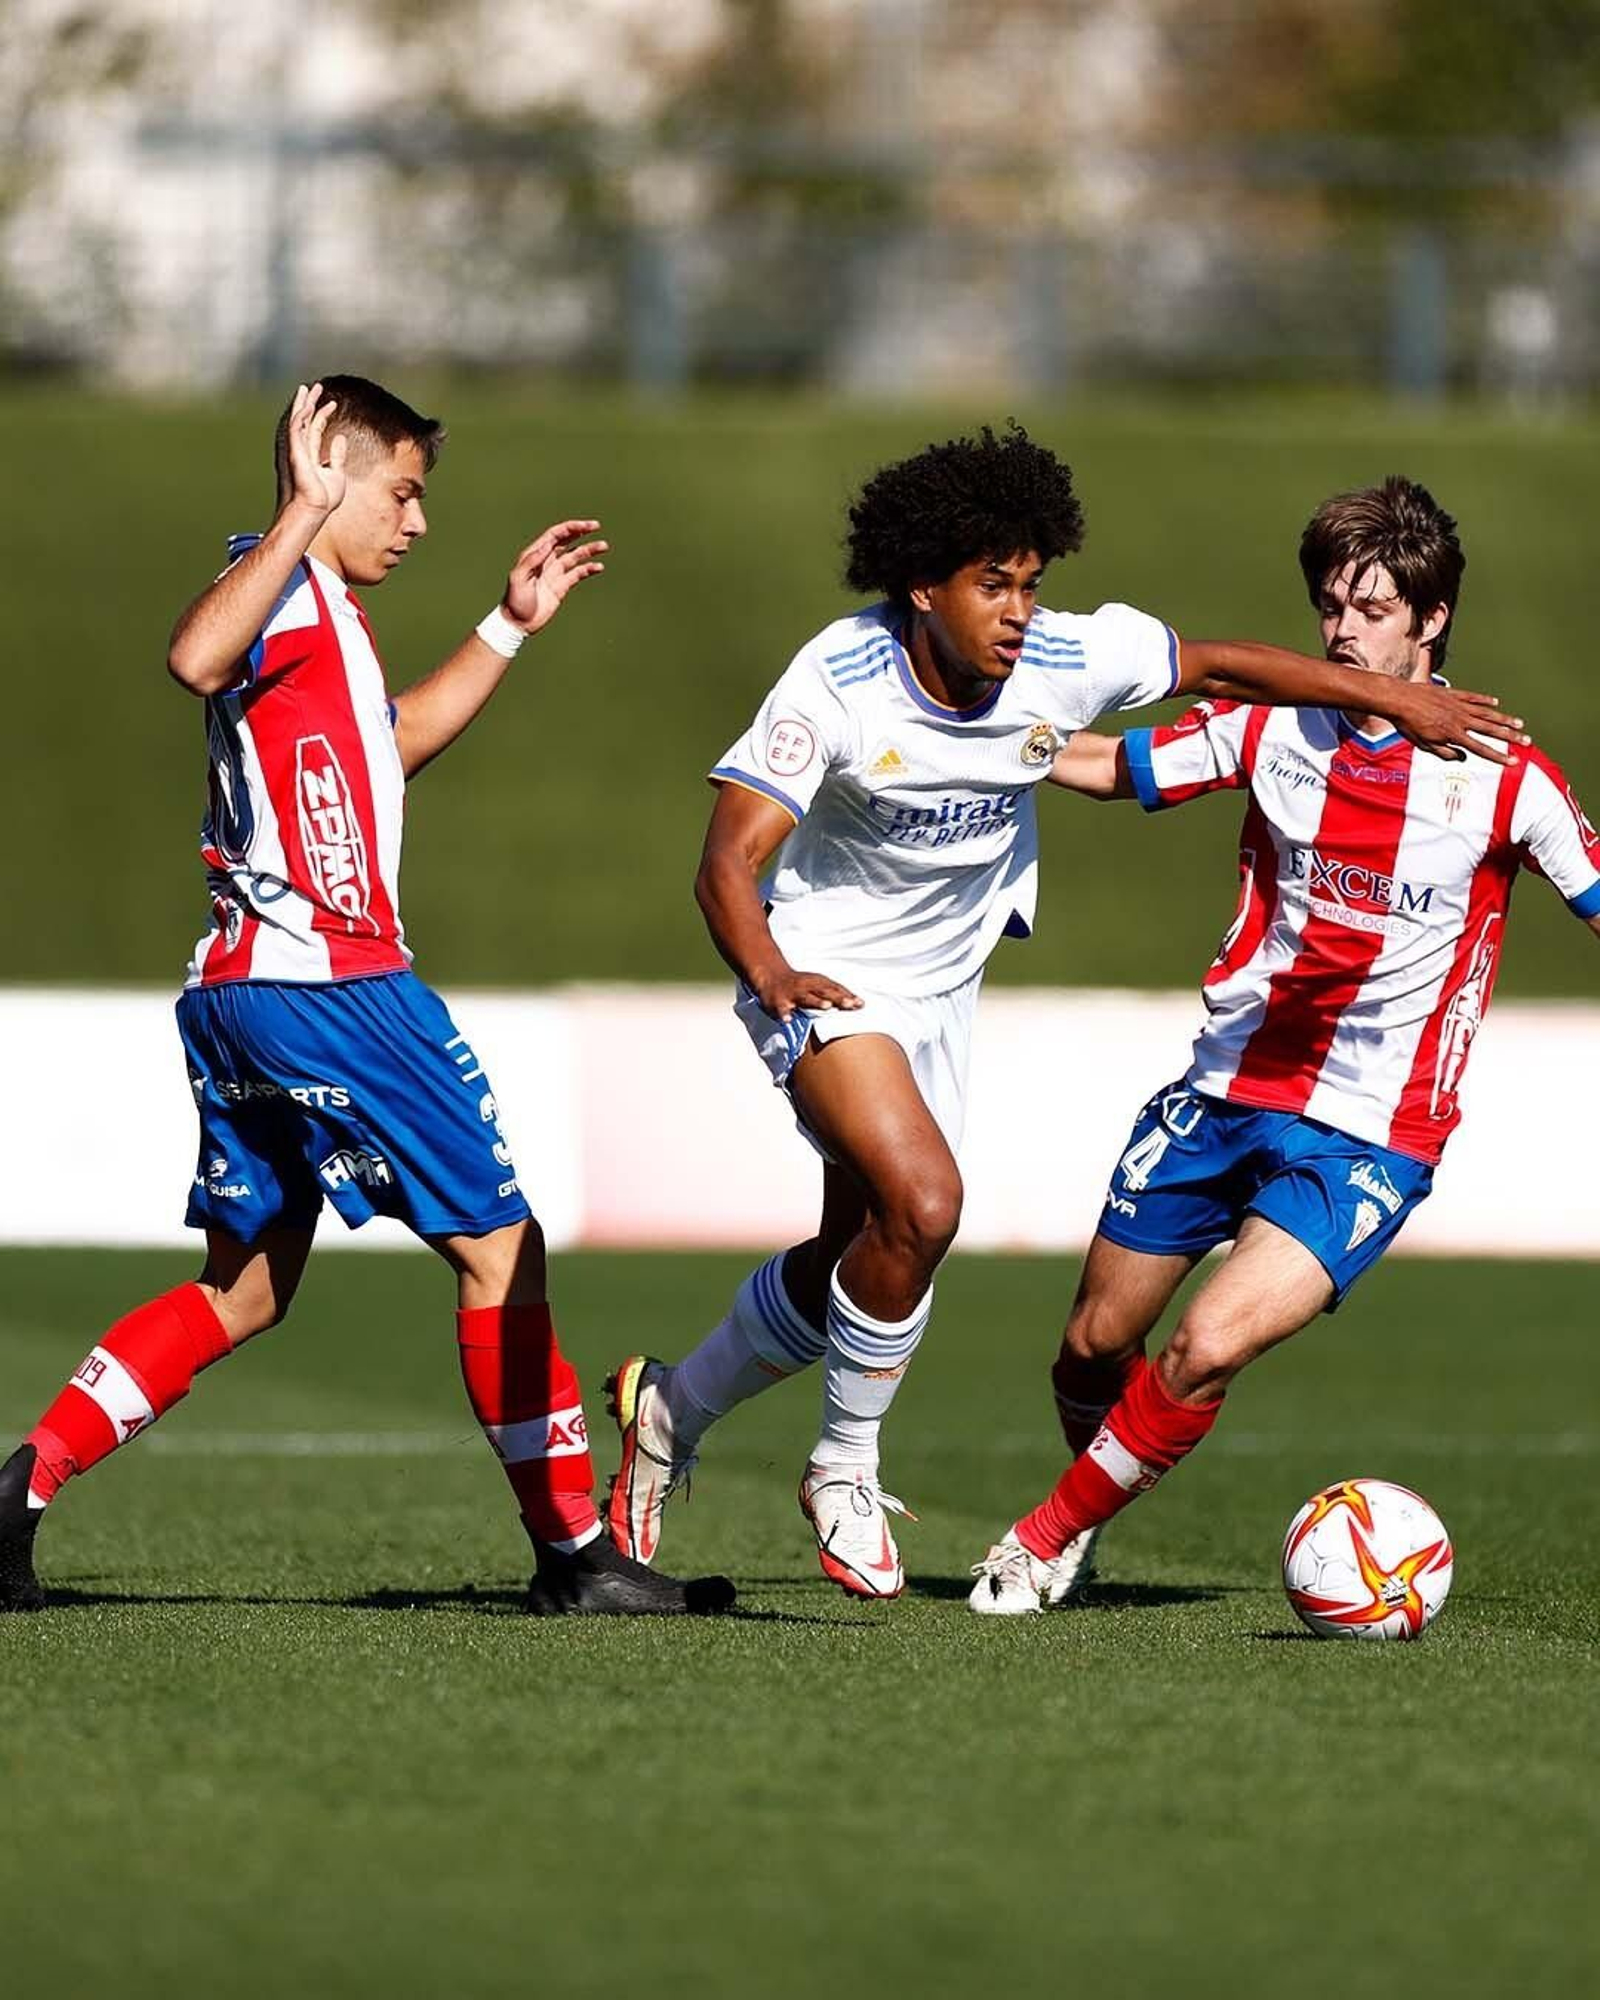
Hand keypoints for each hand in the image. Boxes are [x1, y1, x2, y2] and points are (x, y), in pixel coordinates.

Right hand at [282, 382, 346, 517]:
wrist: (316, 508)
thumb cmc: (325, 497)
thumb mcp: (337, 474)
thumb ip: (337, 456)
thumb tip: (340, 438)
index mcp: (312, 454)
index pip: (316, 429)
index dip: (324, 414)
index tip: (333, 403)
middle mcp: (303, 450)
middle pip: (304, 420)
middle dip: (309, 403)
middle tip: (314, 387)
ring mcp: (297, 450)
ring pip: (298, 421)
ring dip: (304, 404)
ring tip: (310, 388)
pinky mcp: (295, 452)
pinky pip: (296, 429)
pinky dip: (301, 416)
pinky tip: (307, 405)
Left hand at [502, 520, 607, 635]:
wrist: (519, 623)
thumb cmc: (514, 600)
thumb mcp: (518, 578)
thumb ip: (532, 561)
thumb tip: (547, 545)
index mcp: (535, 554)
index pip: (555, 535)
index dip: (570, 528)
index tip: (585, 526)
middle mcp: (546, 560)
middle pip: (567, 541)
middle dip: (581, 532)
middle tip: (596, 526)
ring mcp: (555, 573)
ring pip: (575, 556)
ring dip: (589, 550)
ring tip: (604, 546)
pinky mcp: (562, 586)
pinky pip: (578, 574)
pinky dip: (588, 569)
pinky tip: (599, 567)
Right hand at [753, 966, 863, 1022]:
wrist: (770, 975)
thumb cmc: (801, 984)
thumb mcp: (819, 986)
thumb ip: (838, 995)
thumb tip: (861, 1004)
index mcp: (818, 983)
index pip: (836, 989)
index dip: (848, 996)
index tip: (861, 1004)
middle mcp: (807, 986)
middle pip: (825, 992)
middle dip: (838, 998)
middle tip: (850, 1005)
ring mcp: (793, 994)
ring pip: (806, 997)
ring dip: (816, 1001)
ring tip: (827, 1006)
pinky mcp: (778, 1002)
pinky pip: (781, 1009)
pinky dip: (784, 1014)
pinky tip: (788, 1020)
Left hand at [1382, 681, 1528, 764]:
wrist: (1400, 699)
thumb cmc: (1409, 725)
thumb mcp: (1424, 745)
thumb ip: (1444, 753)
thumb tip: (1463, 757)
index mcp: (1454, 735)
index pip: (1481, 749)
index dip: (1498, 756)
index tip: (1514, 761)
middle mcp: (1461, 720)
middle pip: (1491, 730)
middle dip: (1510, 737)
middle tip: (1528, 741)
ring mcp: (1459, 705)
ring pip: (1487, 713)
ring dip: (1504, 719)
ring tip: (1520, 724)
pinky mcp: (1454, 694)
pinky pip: (1474, 697)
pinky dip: (1485, 700)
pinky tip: (1496, 703)